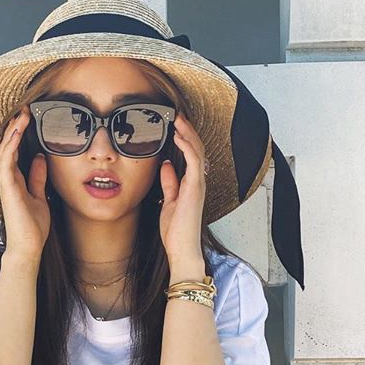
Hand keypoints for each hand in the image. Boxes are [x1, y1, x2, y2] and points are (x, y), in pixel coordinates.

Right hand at [0, 102, 49, 260]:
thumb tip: (41, 158)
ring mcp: (6, 182)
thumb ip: (38, 177)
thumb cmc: (32, 226)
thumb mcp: (40, 196)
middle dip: (15, 126)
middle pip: (8, 146)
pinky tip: (18, 131)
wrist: (28, 246)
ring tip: (22, 114)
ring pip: (5, 149)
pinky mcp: (7, 187)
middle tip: (24, 108)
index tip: (29, 117)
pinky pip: (6, 160)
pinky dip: (12, 144)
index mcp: (16, 179)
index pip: (16, 150)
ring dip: (13, 130)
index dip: (20, 133)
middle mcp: (8, 178)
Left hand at [158, 110, 206, 266]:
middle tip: (175, 114)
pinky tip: (177, 135)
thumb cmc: (176, 231)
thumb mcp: (169, 202)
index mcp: (191, 183)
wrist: (182, 250)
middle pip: (196, 148)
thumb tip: (165, 165)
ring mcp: (198, 184)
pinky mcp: (195, 188)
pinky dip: (186, 145)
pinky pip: (194, 160)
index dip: (183, 137)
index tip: (173, 124)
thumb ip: (169, 183)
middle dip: (186, 129)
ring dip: (187, 132)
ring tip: (176, 118)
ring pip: (197, 150)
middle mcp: (197, 181)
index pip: (190, 154)